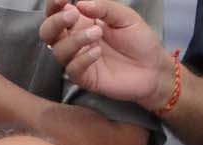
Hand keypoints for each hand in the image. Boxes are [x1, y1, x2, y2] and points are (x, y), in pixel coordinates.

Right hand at [39, 0, 174, 108]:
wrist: (154, 69)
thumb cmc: (140, 41)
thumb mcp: (125, 16)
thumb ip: (104, 7)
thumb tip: (80, 3)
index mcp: (82, 22)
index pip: (57, 12)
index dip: (54, 4)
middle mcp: (76, 40)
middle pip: (48, 32)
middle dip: (56, 21)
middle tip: (73, 15)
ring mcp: (79, 60)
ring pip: (58, 51)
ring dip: (74, 40)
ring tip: (97, 33)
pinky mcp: (86, 78)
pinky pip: (72, 69)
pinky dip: (83, 59)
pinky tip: (98, 52)